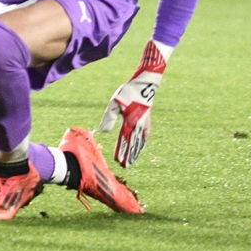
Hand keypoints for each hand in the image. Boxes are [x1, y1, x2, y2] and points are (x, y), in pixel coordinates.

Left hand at [98, 40, 171, 167]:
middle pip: (133, 145)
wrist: (145, 83)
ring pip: (140, 141)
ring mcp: (144, 123)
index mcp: (130, 124)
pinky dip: (143, 141)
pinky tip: (143, 143)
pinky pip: (145, 134)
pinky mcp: (147, 119)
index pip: (124, 142)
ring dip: (137, 151)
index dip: (121, 153)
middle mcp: (138, 126)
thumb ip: (109, 118)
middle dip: (129, 156)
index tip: (118, 162)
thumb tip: (104, 132)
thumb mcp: (115, 103)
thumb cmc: (128, 92)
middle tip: (126, 166)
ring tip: (134, 159)